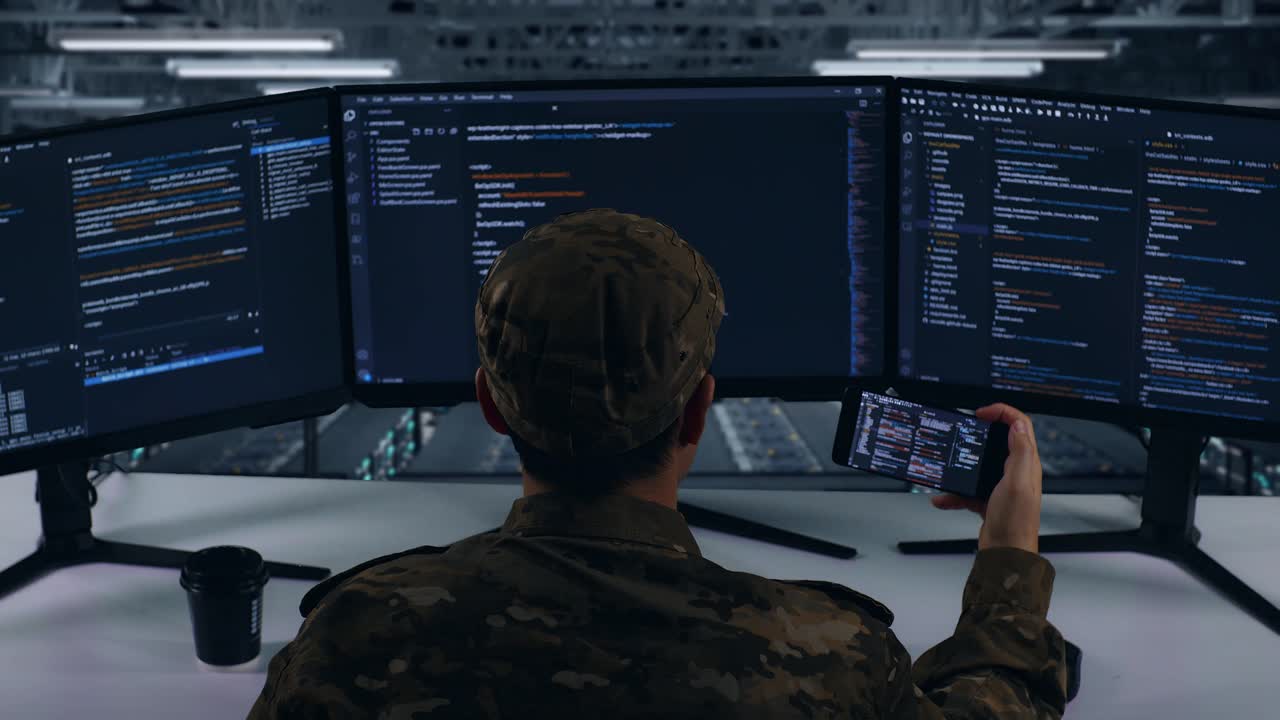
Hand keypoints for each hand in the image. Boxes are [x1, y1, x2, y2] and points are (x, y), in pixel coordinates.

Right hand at [931, 403, 1042, 553]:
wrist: (1005, 554)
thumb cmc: (1015, 522)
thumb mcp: (1018, 483)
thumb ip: (1020, 452)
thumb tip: (1018, 424)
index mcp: (1026, 464)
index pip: (1020, 426)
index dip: (1003, 412)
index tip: (982, 413)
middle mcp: (1017, 472)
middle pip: (1000, 441)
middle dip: (981, 433)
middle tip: (965, 429)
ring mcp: (1002, 486)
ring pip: (980, 465)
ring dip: (962, 466)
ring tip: (950, 466)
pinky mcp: (989, 499)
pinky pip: (968, 489)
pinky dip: (954, 493)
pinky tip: (943, 498)